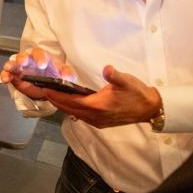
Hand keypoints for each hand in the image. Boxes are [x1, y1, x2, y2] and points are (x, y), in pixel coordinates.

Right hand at [0, 47, 76, 98]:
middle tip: (22, 62)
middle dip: (22, 58)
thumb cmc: (55, 75)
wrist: (47, 86)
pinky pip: (8, 73)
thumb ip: (68, 74)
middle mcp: (30, 60)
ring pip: (14, 63)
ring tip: (9, 68)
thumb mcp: (65, 74)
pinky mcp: (15, 76)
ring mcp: (21, 68)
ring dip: (11, 65)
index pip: (40, 54)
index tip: (41, 65)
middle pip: (24, 56)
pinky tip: (5, 78)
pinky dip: (5, 75)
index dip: (40, 58)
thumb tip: (67, 77)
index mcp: (43, 58)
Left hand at [42, 65, 161, 128]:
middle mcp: (95, 116)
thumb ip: (115, 76)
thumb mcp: (127, 81)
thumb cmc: (137, 93)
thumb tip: (107, 69)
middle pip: (68, 109)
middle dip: (55, 100)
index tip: (44, 89)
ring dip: (62, 106)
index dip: (56, 96)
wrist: (150, 109)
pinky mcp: (100, 123)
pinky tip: (68, 103)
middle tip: (42, 91)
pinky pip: (80, 117)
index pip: (71, 101)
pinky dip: (71, 110)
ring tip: (51, 95)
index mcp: (98, 105)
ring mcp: (97, 121)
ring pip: (73, 114)